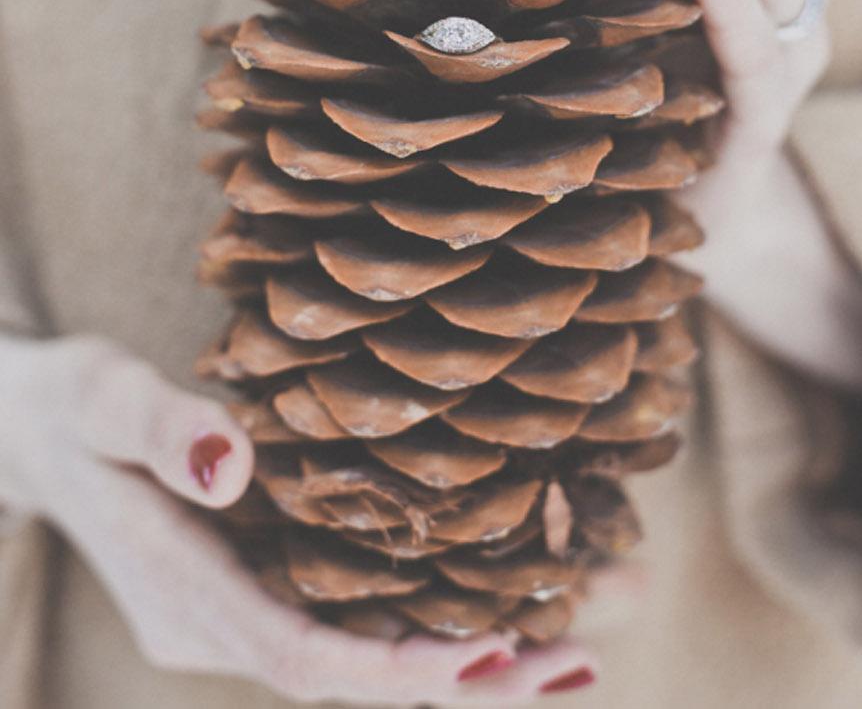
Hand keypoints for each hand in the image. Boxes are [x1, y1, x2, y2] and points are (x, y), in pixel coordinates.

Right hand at [0, 333, 625, 703]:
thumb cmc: (74, 410)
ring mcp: (249, 616)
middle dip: (477, 674)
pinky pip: (367, 617)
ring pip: (376, 651)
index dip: (399, 669)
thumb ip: (163, 431)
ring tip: (593, 617)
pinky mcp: (270, 588)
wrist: (46, 437)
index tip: (493, 652)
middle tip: (586, 651)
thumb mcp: (102, 399)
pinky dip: (441, 610)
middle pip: (362, 676)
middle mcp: (225, 628)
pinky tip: (517, 585)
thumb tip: (234, 464)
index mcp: (187, 598)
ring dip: (482, 647)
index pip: (304, 660)